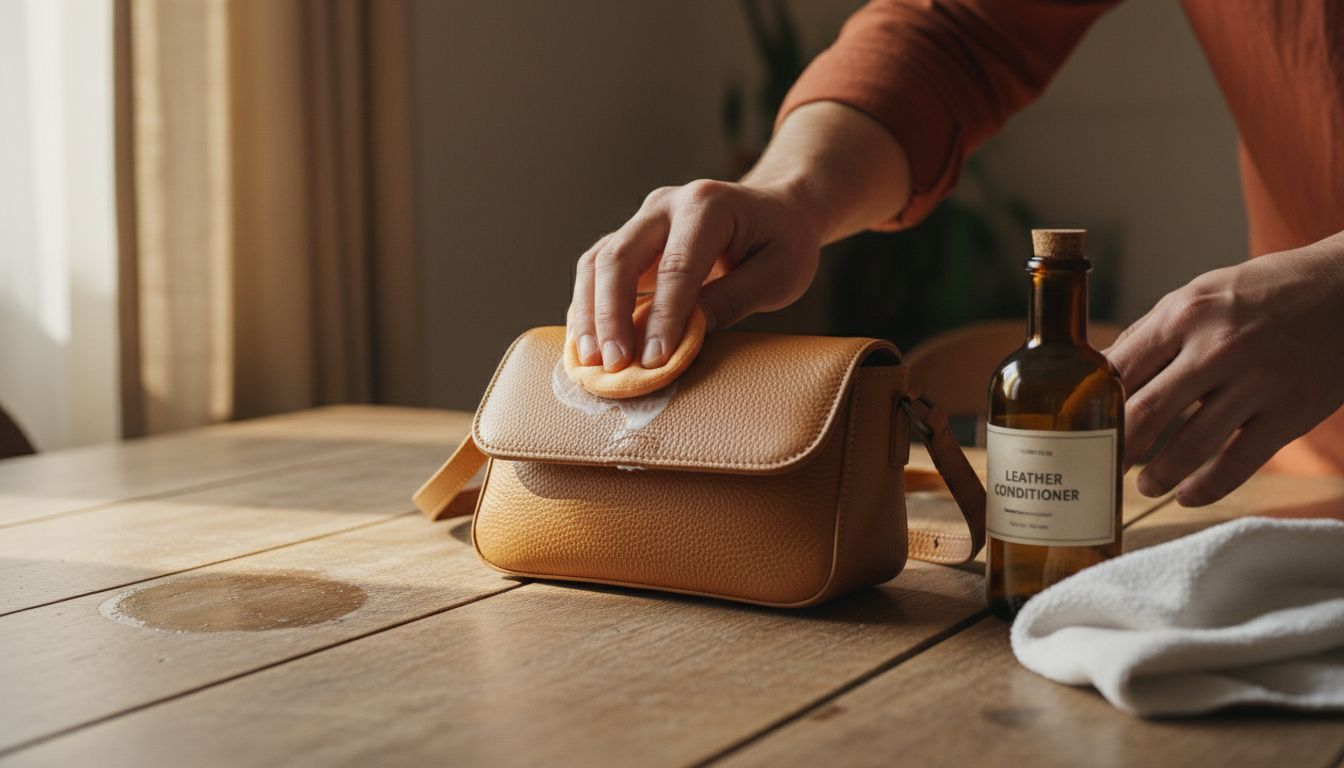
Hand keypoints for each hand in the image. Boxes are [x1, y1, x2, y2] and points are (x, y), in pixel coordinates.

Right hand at [565, 101, 912, 372]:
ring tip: (590, 361)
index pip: (677, 266)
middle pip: (621, 257)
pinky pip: (596, 270)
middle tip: (613, 365)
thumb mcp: (779, 274)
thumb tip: (683, 339)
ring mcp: (642, 219)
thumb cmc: (784, 243)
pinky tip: (586, 343)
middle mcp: (666, 204)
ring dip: (589, 314)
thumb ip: (732, 300)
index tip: (653, 362)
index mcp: (708, 205)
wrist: (777, 209)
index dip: (663, 317)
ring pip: (598, 262)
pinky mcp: (630, 239)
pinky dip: (587, 307)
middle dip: (611, 316)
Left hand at [1107, 231, 1343, 505]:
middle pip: (1145, 412)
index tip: (1077, 430)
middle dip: (1116, 449)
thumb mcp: (1201, 293)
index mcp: (1185, 314)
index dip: (1093, 407)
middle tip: (1100, 467)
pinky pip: (1238, 462)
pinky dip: (1206, 487)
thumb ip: (1153, 332)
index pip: (1120, 370)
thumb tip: (1101, 370)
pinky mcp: (1291, 412)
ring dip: (1158, 474)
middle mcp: (1217, 347)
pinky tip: (1187, 495)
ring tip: (1143, 485)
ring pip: (1189, 445)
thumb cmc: (1264, 293)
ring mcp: (1257, 382)